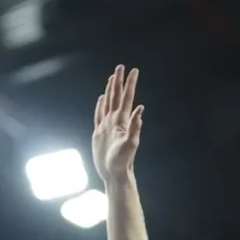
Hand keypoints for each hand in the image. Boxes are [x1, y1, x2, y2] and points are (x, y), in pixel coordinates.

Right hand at [92, 65, 142, 182]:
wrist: (114, 173)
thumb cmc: (123, 161)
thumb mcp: (130, 144)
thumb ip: (135, 127)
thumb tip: (141, 109)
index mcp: (122, 121)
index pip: (126, 98)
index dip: (130, 84)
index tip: (133, 70)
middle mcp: (116, 121)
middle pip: (117, 96)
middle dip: (119, 81)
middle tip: (121, 67)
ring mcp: (107, 126)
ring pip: (109, 103)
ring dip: (111, 90)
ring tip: (112, 78)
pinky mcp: (99, 133)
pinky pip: (99, 114)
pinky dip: (100, 105)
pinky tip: (102, 99)